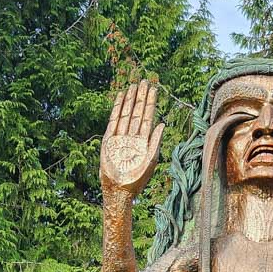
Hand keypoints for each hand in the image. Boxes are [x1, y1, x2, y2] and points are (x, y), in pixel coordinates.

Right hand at [100, 79, 164, 196]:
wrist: (119, 190)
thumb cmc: (137, 180)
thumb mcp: (151, 160)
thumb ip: (156, 141)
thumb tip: (163, 123)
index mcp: (144, 142)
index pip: (148, 118)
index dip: (151, 103)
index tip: (154, 89)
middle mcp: (133, 137)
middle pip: (138, 112)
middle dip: (141, 97)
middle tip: (144, 81)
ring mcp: (121, 137)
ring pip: (126, 113)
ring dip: (130, 99)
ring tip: (134, 85)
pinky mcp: (109, 139)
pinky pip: (114, 120)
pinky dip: (117, 108)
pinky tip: (121, 97)